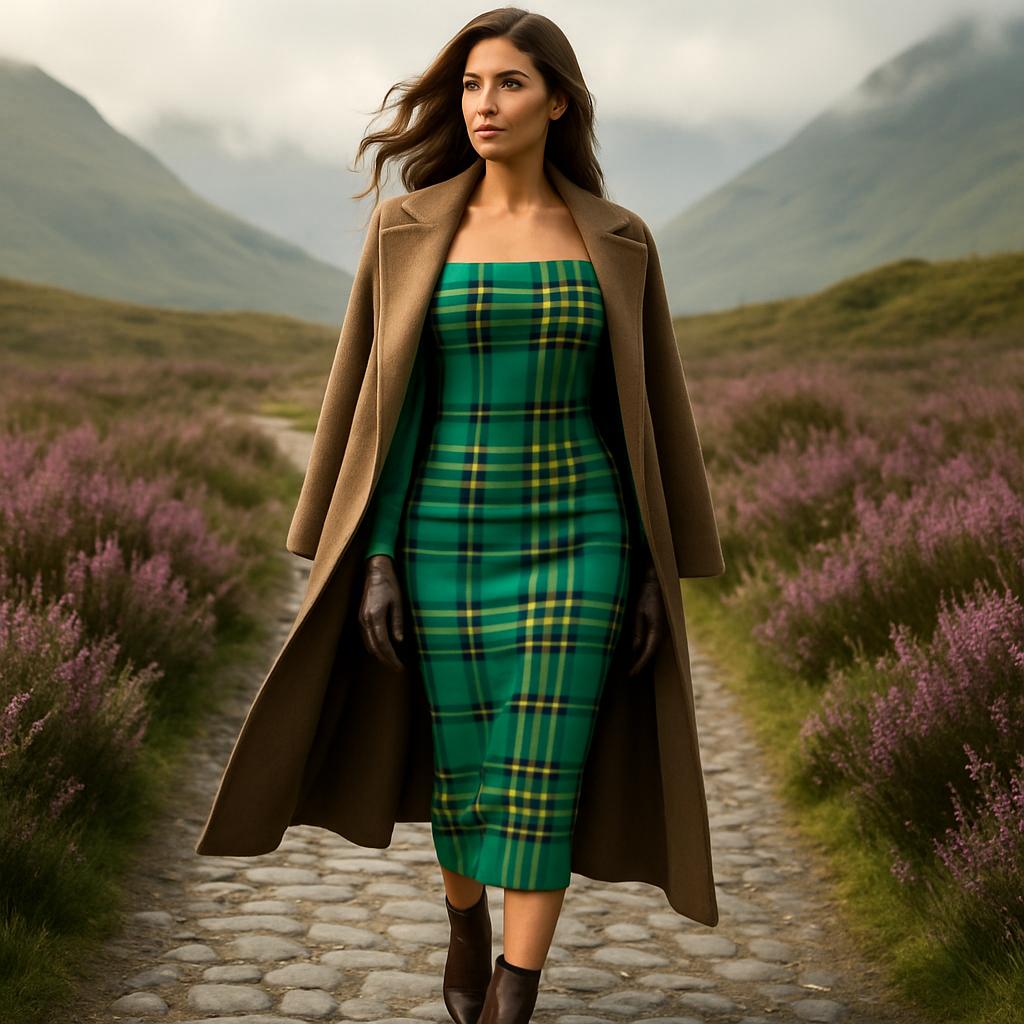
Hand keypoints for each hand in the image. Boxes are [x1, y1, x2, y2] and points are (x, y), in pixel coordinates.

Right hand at [359, 554, 406, 670]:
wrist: (375, 570)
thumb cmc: (389, 584)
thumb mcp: (397, 603)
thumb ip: (397, 623)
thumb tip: (399, 641)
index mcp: (375, 617)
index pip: (383, 645)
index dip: (391, 658)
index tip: (399, 666)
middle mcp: (365, 620)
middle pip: (374, 648)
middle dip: (385, 660)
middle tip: (397, 668)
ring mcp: (360, 619)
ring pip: (368, 644)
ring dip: (379, 655)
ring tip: (391, 661)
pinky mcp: (360, 617)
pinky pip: (366, 637)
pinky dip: (374, 646)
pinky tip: (383, 649)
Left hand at [628, 561, 664, 676]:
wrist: (656, 583)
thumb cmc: (645, 596)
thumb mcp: (638, 613)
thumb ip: (637, 632)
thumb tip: (635, 649)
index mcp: (657, 629)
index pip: (648, 653)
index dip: (640, 664)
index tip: (632, 674)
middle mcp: (662, 632)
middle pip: (651, 653)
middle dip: (641, 664)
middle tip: (630, 675)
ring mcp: (662, 630)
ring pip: (652, 648)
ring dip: (643, 658)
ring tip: (632, 667)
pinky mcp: (659, 627)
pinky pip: (652, 642)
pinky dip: (645, 649)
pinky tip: (636, 653)